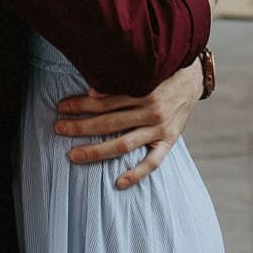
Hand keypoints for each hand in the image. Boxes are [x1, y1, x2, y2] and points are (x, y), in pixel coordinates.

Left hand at [52, 61, 203, 189]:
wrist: (193, 77)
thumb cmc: (160, 71)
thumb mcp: (143, 69)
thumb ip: (120, 81)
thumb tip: (93, 92)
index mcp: (142, 89)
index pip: (104, 100)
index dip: (80, 104)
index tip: (61, 107)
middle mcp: (151, 110)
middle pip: (109, 123)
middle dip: (81, 126)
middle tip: (58, 128)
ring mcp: (160, 128)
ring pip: (124, 144)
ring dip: (96, 151)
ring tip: (73, 155)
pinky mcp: (169, 141)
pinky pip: (152, 163)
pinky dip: (136, 174)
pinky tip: (117, 183)